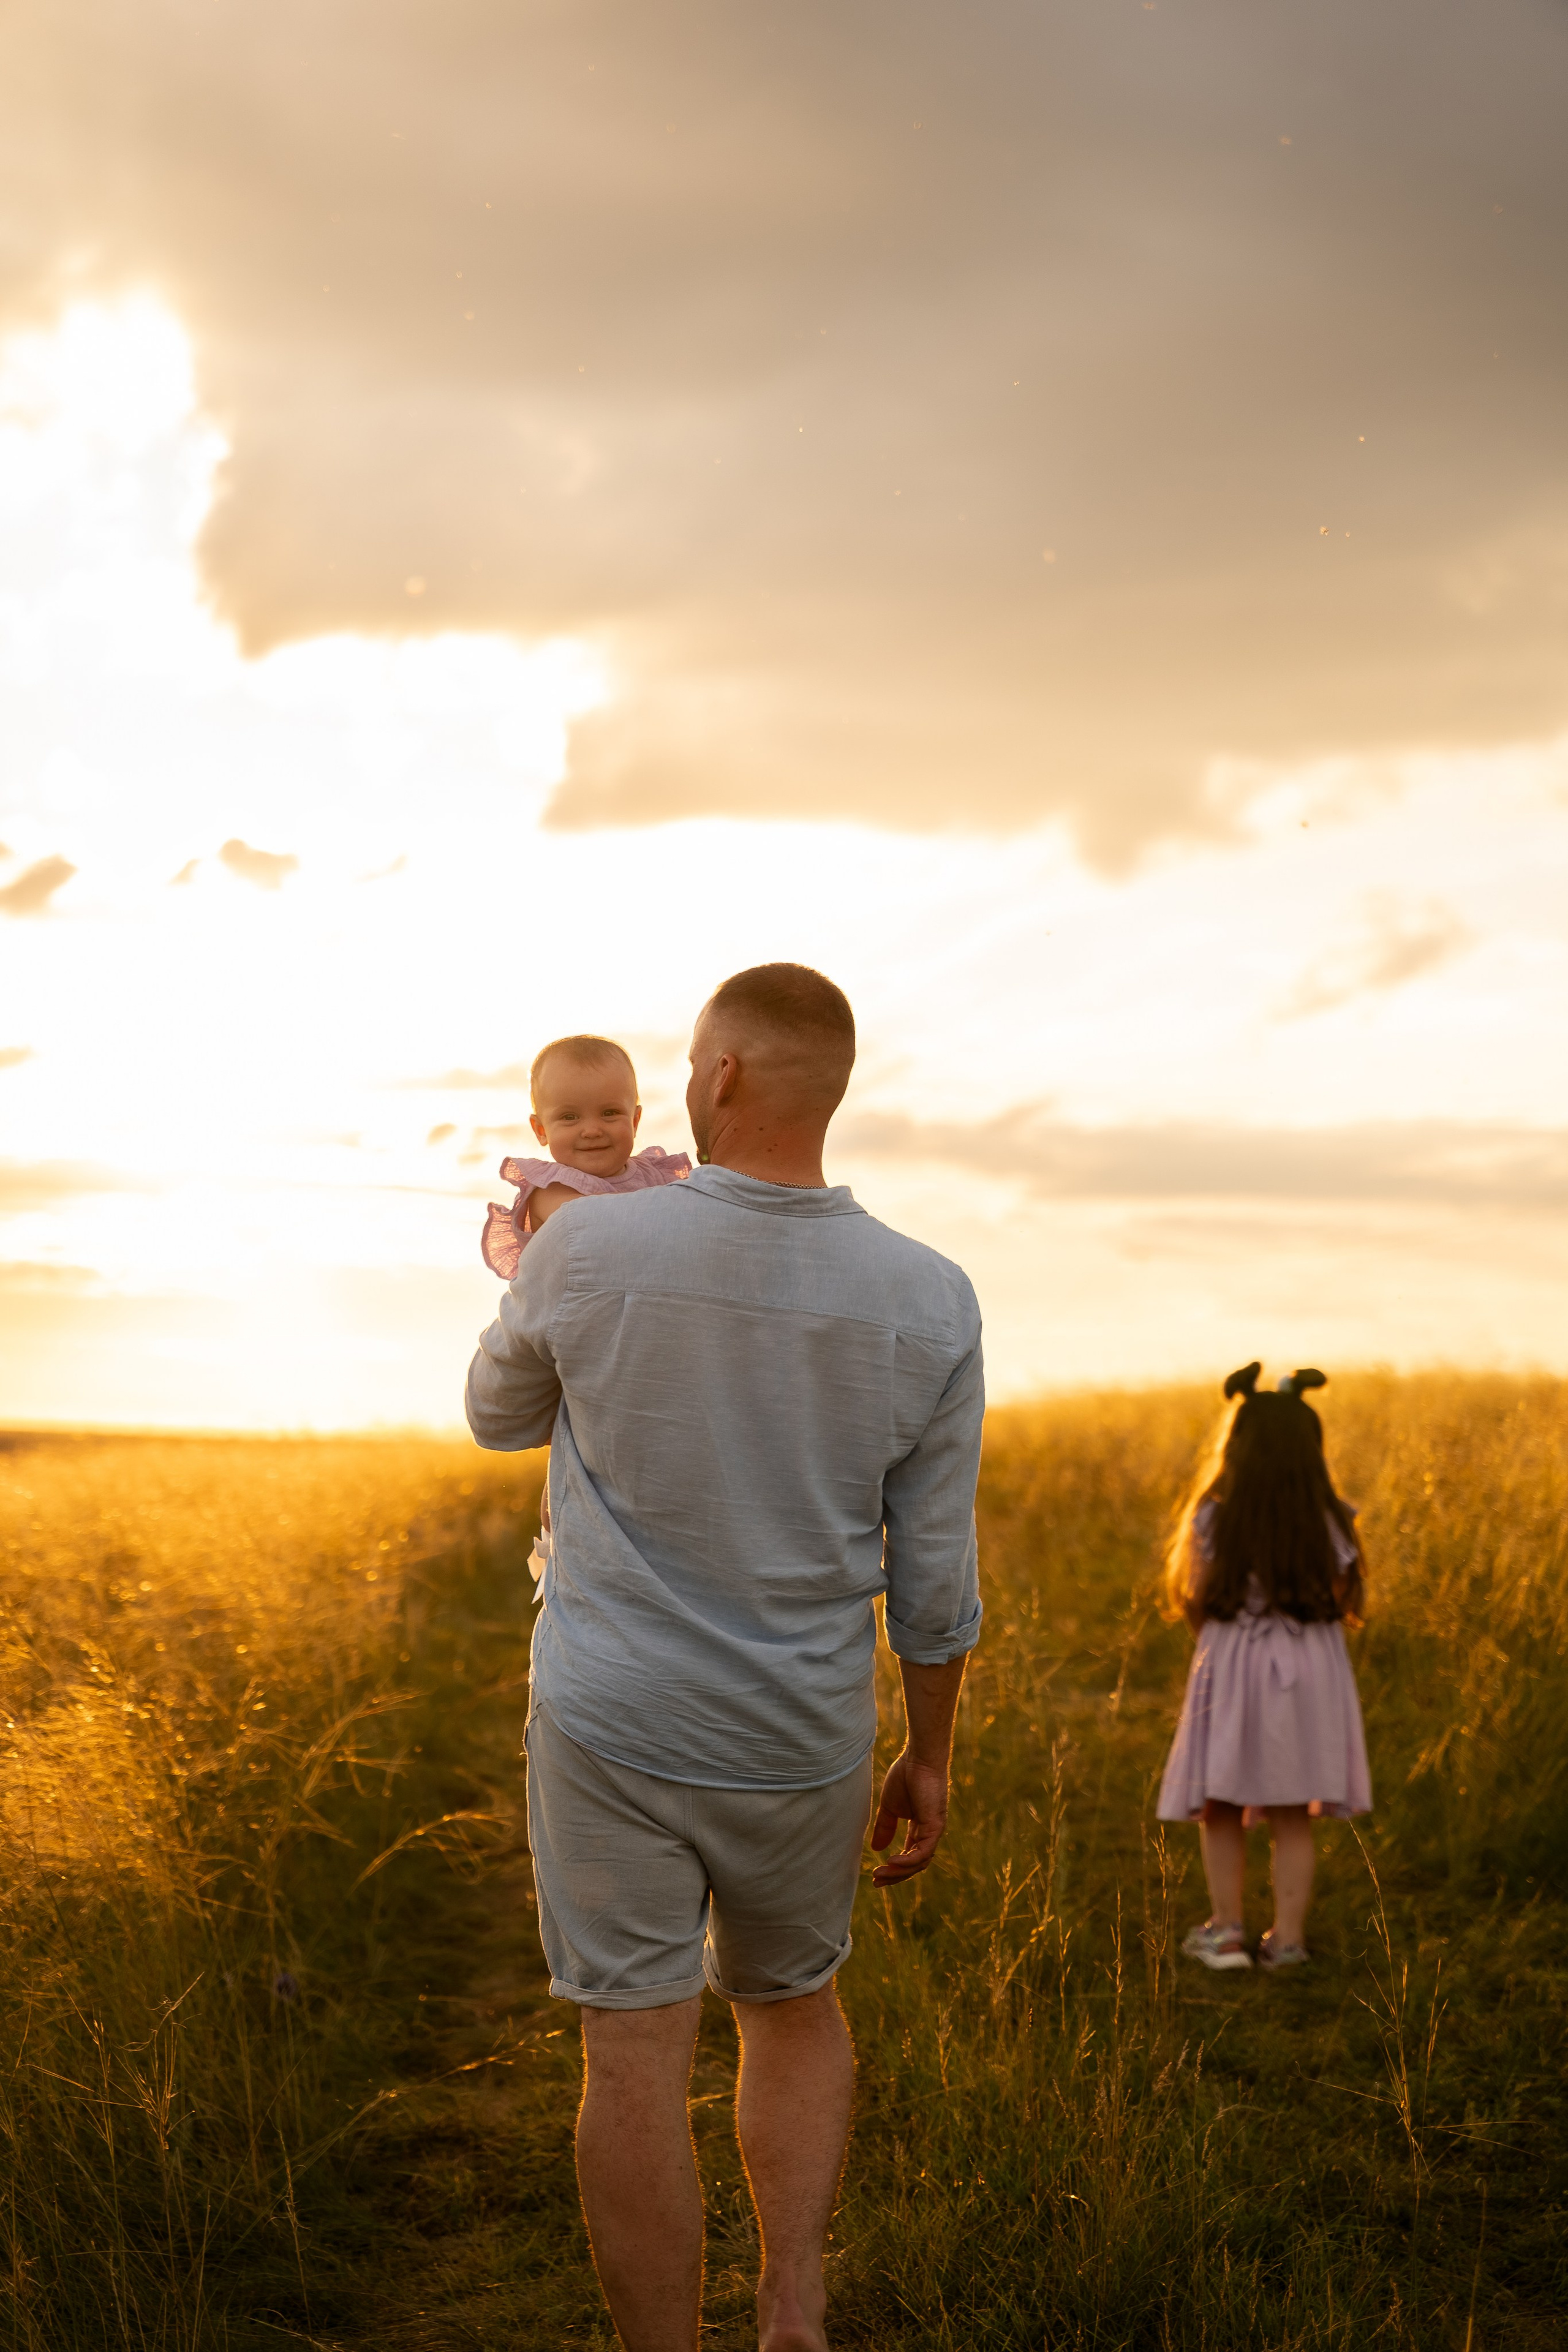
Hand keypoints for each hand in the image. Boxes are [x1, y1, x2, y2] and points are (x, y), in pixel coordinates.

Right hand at [869, 1746, 949, 1886]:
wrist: (918, 1759)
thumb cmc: (905, 1776)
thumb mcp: (890, 1807)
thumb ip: (885, 1827)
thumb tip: (876, 1849)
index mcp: (919, 1829)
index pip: (909, 1856)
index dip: (893, 1869)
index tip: (875, 1875)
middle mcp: (929, 1833)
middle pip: (915, 1865)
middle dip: (895, 1876)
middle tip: (876, 1881)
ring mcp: (934, 1831)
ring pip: (919, 1863)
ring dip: (899, 1872)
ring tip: (880, 1873)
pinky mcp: (935, 1827)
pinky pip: (923, 1852)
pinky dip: (908, 1861)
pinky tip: (891, 1861)